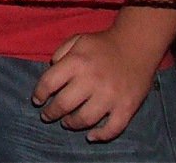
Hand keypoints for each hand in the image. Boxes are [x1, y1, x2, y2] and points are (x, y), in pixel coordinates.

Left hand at [32, 28, 155, 141]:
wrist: (137, 45)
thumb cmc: (103, 44)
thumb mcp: (77, 40)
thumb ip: (60, 53)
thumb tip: (50, 70)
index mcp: (76, 63)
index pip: (49, 83)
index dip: (39, 94)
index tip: (37, 101)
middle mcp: (92, 80)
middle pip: (64, 104)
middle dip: (51, 113)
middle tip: (47, 116)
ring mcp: (111, 96)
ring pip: (85, 119)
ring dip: (72, 124)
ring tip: (67, 123)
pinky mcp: (127, 107)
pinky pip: (113, 128)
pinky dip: (101, 135)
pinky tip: (91, 136)